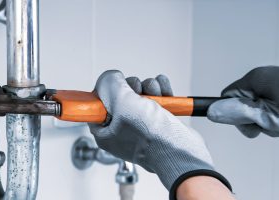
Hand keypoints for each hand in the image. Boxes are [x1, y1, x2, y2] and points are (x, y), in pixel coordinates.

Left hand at [88, 70, 228, 191]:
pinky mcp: (158, 121)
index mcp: (105, 132)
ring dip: (150, 88)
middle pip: (120, 95)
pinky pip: (156, 97)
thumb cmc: (151, 138)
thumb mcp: (122, 104)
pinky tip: (166, 93)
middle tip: (139, 93)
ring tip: (156, 96)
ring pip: (140, 94)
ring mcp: (140, 125)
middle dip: (133, 87)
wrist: (182, 152)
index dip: (107, 91)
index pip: (96, 104)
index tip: (116, 86)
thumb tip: (110, 77)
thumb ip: (110, 85)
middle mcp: (121, 129)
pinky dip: (162, 91)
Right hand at [208, 58, 278, 137]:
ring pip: (270, 109)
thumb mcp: (271, 116)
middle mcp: (267, 76)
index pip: (229, 98)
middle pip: (250, 107)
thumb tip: (214, 111)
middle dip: (265, 123)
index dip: (238, 118)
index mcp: (256, 79)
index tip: (254, 128)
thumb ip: (240, 115)